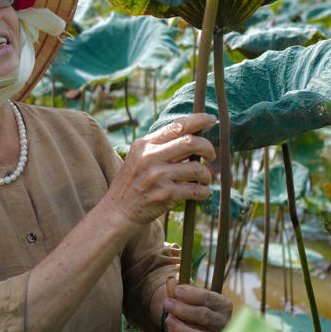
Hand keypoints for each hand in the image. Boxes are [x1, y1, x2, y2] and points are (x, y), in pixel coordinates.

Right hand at [104, 113, 216, 227]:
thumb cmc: (133, 183)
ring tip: (205, 178)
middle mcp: (150, 157)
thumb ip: (161, 146)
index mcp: (145, 144)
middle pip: (191, 142)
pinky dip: (204, 191)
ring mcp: (158, 176)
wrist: (118, 211)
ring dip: (207, 174)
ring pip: (197, 168)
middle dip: (208, 148)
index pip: (177, 126)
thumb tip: (193, 136)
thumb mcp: (139, 157)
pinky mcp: (166, 195)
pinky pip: (195, 190)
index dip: (198, 120)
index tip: (211, 119)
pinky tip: (202, 192)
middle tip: (212, 155)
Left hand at [160, 277, 232, 331]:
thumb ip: (178, 290)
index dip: (191, 295)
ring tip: (168, 320)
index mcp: (222, 305)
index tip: (176, 291)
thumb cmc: (194, 310)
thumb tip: (170, 281)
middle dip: (183, 310)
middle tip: (167, 304)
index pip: (208, 298)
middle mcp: (224, 323)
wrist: (198, 328)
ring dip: (183, 330)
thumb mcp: (187, 299)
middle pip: (205, 316)